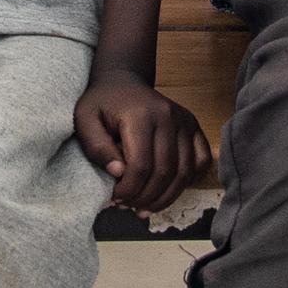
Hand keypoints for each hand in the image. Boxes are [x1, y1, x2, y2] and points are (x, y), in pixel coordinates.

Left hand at [75, 69, 212, 214]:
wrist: (123, 81)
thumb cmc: (102, 104)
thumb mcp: (85, 120)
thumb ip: (96, 147)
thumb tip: (118, 172)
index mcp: (140, 115)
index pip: (140, 166)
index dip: (128, 190)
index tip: (115, 198)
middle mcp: (168, 116)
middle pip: (164, 173)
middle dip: (144, 198)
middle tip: (127, 205)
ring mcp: (184, 120)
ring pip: (184, 173)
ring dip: (165, 197)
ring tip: (145, 205)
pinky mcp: (193, 126)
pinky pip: (202, 161)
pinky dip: (189, 181)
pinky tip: (169, 189)